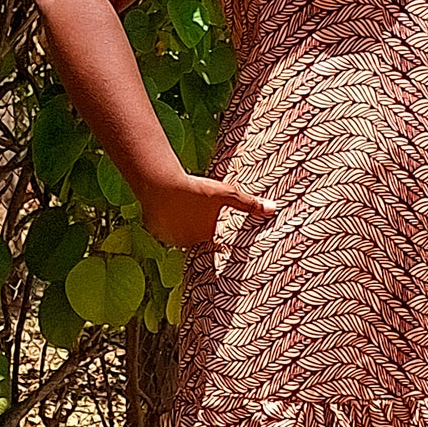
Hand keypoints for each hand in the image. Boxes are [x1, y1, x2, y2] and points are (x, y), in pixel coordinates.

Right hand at [139, 169, 276, 245]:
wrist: (161, 183)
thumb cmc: (196, 189)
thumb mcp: (226, 194)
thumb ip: (249, 204)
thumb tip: (273, 209)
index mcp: (206, 237)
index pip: (213, 240)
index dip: (213, 230)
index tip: (213, 224)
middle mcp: (188, 243)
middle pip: (195, 235)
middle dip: (196, 224)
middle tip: (195, 207)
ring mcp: (169, 238)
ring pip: (178, 232)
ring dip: (181, 223)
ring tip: (183, 206)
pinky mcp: (154, 230)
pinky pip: (162, 226)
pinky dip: (165, 219)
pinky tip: (168, 206)